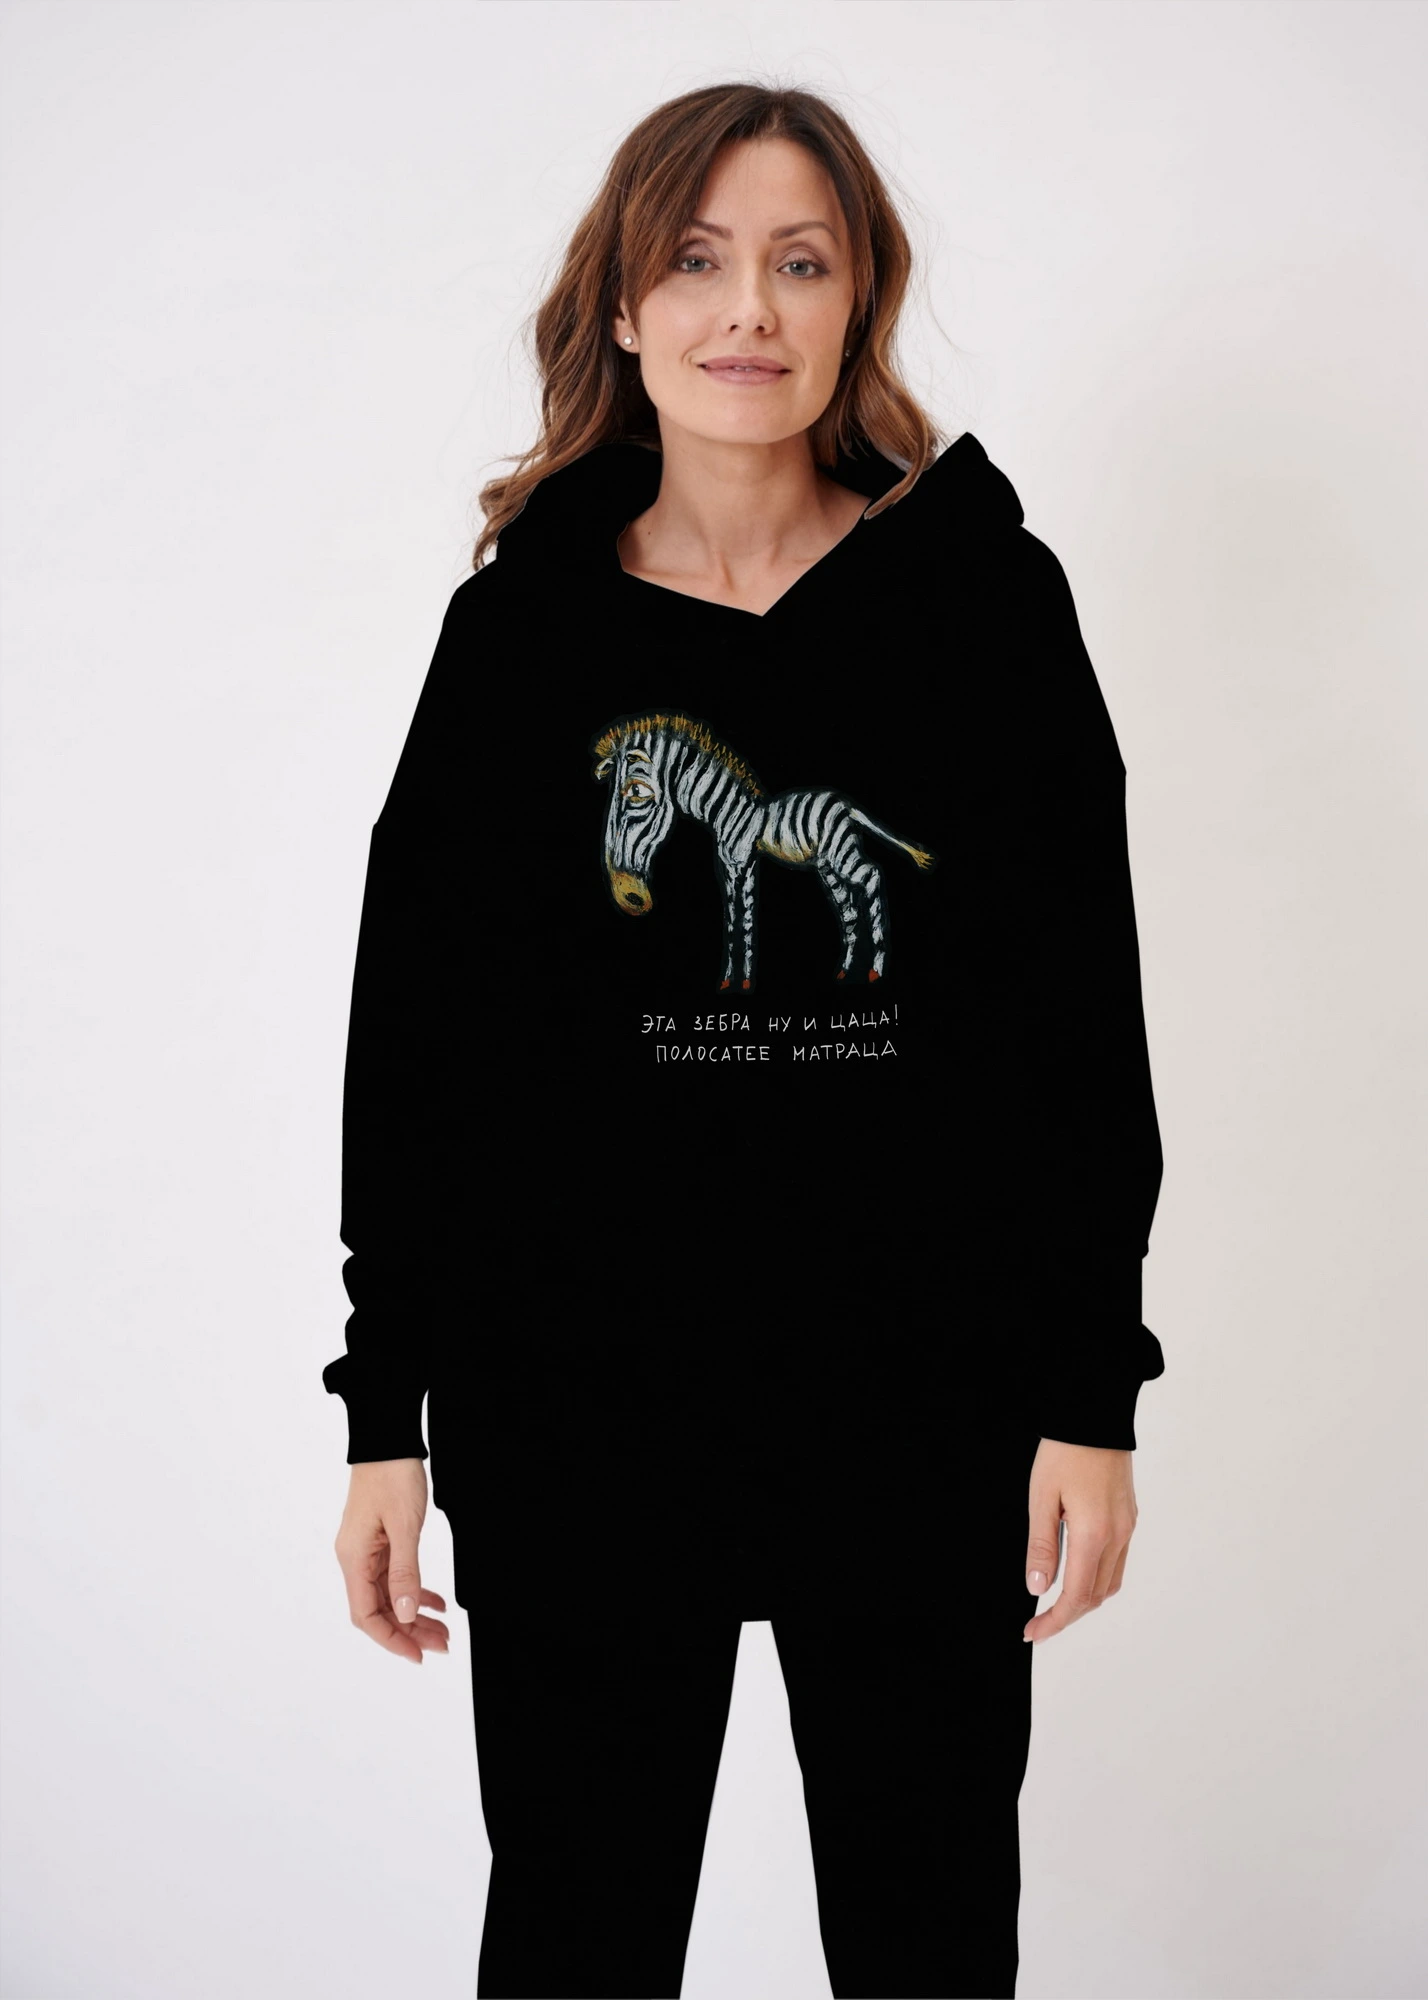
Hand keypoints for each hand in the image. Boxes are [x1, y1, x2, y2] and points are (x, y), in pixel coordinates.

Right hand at [334, 1459, 449, 1664]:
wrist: (387, 1438)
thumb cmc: (392, 1475)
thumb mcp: (405, 1526)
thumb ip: (406, 1572)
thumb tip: (406, 1615)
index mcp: (354, 1558)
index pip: (366, 1615)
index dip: (391, 1639)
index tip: (418, 1654)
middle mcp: (355, 1558)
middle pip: (379, 1609)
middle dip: (409, 1631)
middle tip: (442, 1644)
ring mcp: (366, 1549)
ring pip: (389, 1595)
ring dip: (415, 1614)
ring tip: (444, 1629)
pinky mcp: (379, 1540)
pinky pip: (394, 1576)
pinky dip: (415, 1590)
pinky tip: (437, 1601)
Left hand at [1022, 1439, 1137, 1644]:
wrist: (1095, 1416)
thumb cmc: (1064, 1451)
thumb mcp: (1041, 1498)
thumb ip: (1041, 1546)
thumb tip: (1038, 1589)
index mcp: (1094, 1534)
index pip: (1076, 1596)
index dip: (1055, 1621)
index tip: (1033, 1631)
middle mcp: (1118, 1536)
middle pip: (1096, 1597)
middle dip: (1067, 1616)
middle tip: (1038, 1623)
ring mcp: (1128, 1528)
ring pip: (1110, 1583)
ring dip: (1084, 1600)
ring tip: (1055, 1603)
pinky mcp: (1130, 1518)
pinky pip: (1117, 1563)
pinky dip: (1097, 1579)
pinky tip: (1076, 1573)